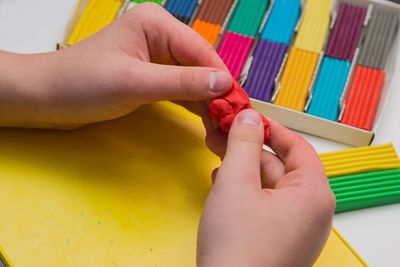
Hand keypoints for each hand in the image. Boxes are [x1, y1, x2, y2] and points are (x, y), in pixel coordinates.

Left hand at [0, 3, 231, 128]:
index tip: (239, 106)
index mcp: (156, 25)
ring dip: (207, 103)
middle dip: (217, 94)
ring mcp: (156, 57)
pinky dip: (193, 106)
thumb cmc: (83, 84)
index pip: (201, 52)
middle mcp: (160, 37)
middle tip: (233, 122)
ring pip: (193, 80)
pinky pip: (180, 90)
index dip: (222, 79)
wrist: (47, 99)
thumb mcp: (135, 83)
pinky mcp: (151, 76)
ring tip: (223, 126)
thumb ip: (181, 83)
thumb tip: (224, 83)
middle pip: (200, 66)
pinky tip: (207, 120)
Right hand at [197, 109, 334, 266]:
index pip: (297, 146)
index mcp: (312, 194)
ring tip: (217, 156)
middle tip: (222, 133)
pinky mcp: (278, 239)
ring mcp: (294, 228)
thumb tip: (248, 116)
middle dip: (248, 148)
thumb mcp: (236, 183)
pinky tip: (222, 183)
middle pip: (280, 165)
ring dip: (242, 168)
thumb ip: (243, 144)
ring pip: (269, 184)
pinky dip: (244, 189)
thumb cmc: (238, 247)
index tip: (246, 116)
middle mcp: (310, 211)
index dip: (270, 127)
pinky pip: (264, 204)